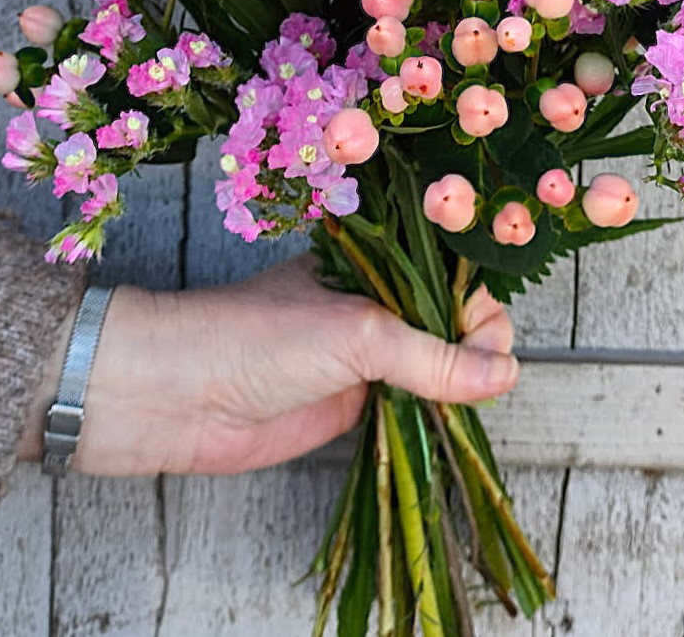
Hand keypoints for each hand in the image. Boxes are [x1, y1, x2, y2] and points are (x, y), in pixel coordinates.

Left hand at [23, 255, 517, 475]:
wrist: (179, 395)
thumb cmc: (257, 339)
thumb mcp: (356, 333)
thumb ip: (431, 355)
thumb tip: (505, 374)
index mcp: (373, 262)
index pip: (449, 272)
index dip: (477, 300)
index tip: (488, 336)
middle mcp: (375, 302)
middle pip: (450, 317)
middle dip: (478, 342)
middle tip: (483, 372)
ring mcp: (365, 355)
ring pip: (436, 363)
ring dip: (461, 382)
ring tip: (476, 398)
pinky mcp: (353, 402)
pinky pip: (412, 404)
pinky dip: (438, 413)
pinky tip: (457, 421)